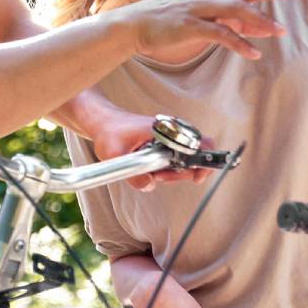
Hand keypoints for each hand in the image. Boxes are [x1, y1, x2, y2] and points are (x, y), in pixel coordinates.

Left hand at [86, 107, 206, 191]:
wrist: (102, 122)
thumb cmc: (108, 132)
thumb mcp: (114, 154)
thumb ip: (132, 173)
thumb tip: (150, 185)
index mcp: (166, 128)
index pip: (200, 142)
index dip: (205, 160)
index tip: (197, 177)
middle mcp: (173, 131)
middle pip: (195, 157)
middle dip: (181, 173)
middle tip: (159, 177)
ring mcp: (170, 138)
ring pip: (185, 161)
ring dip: (173, 173)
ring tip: (153, 174)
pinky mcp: (165, 144)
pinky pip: (175, 160)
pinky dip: (167, 170)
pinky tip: (153, 171)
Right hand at [117, 0, 306, 59]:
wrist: (136, 24)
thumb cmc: (174, 19)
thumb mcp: (208, 16)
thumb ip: (236, 20)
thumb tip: (262, 27)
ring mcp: (200, 8)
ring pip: (235, 10)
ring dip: (260, 20)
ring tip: (281, 31)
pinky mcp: (190, 25)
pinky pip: (218, 33)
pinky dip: (238, 43)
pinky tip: (254, 54)